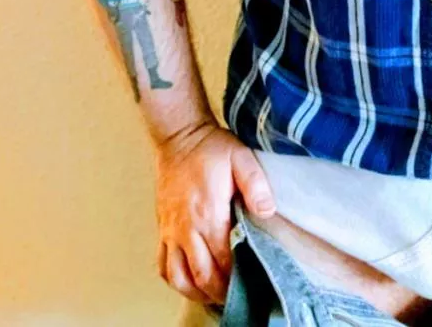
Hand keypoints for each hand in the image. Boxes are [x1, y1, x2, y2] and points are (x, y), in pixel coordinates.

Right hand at [155, 120, 277, 306]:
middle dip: (220, 290)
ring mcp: (171, 231)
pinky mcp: (162, 229)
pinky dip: (175, 280)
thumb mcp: (242, 158)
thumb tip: (269, 212)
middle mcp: (186, 229)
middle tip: (238, 295)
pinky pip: (163, 266)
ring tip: (214, 294)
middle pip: (202, 275)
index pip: (224, 258)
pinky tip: (189, 282)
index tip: (251, 280)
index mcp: (208, 214)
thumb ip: (257, 185)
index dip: (237, 274)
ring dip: (197, 291)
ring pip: (179, 277)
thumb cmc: (212, 148)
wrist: (180, 137)